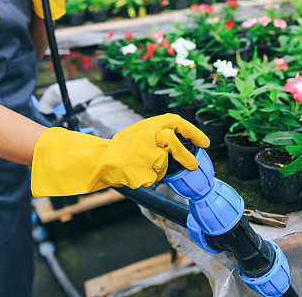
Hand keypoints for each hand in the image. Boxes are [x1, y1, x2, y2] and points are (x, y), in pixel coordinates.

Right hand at [30, 114, 209, 196]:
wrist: (97, 160)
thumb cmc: (122, 148)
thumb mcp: (140, 134)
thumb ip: (160, 135)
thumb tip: (186, 144)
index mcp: (149, 125)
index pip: (177, 122)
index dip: (193, 131)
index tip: (204, 143)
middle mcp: (147, 136)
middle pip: (173, 144)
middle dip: (184, 156)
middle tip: (193, 166)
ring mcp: (143, 154)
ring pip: (162, 165)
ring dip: (156, 169)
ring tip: (138, 165)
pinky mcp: (138, 170)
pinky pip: (152, 178)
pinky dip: (146, 178)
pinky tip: (133, 173)